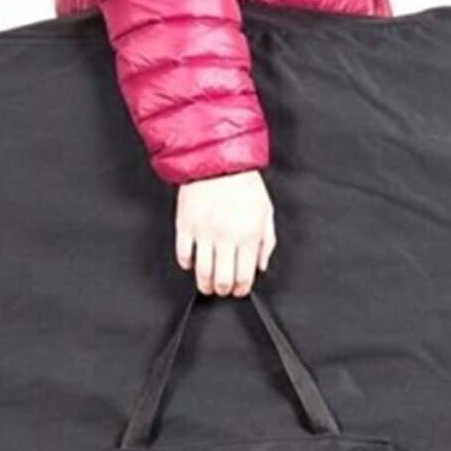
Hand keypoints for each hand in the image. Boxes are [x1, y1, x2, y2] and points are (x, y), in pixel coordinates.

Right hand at [175, 171, 276, 295]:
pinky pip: (183, 255)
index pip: (244, 277)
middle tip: (222, 288)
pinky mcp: (185, 225)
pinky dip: (187, 264)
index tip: (239, 290)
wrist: (217, 160)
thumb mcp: (266, 211)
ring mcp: (204, 232)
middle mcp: (226, 237)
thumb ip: (267, 242)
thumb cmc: (243, 183)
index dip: (241, 290)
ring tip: (207, 284)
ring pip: (202, 273)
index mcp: (248, 234)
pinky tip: (193, 262)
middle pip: (222, 280)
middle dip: (223, 290)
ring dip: (205, 284)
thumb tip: (261, 265)